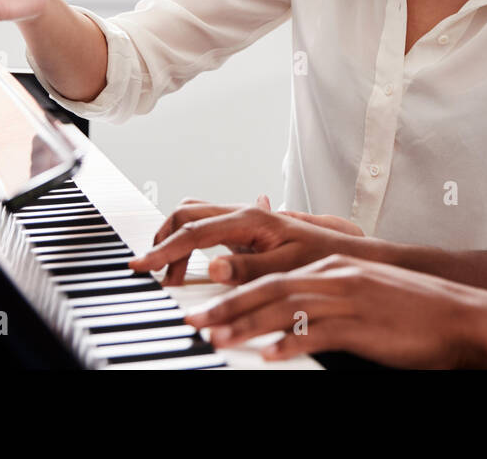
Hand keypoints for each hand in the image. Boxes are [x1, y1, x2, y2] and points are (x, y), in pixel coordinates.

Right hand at [129, 196, 359, 285]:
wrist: (344, 250)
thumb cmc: (321, 258)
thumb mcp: (285, 268)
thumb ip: (247, 268)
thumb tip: (213, 267)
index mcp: (250, 219)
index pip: (195, 232)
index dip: (164, 250)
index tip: (141, 266)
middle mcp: (243, 212)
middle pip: (187, 213)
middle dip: (163, 239)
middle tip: (154, 271)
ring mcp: (242, 219)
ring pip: (195, 215)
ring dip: (175, 238)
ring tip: (172, 273)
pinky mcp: (244, 228)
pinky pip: (206, 225)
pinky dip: (189, 240)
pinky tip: (190, 263)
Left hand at [185, 254, 486, 367]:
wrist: (461, 315)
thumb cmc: (413, 311)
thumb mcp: (366, 292)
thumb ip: (330, 294)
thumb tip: (297, 308)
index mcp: (336, 268)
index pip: (275, 277)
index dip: (236, 293)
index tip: (206, 308)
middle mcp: (337, 276)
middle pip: (271, 289)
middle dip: (229, 307)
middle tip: (197, 322)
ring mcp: (350, 299)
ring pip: (287, 309)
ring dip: (248, 325)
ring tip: (218, 339)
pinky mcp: (363, 325)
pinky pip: (318, 334)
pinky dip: (290, 344)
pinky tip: (269, 355)